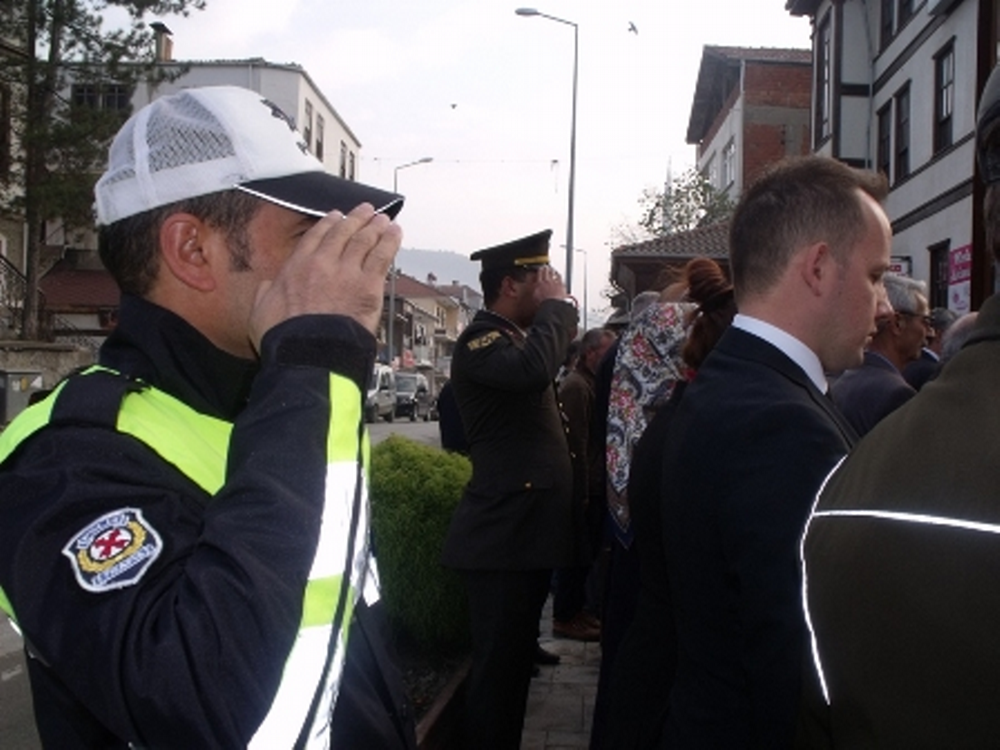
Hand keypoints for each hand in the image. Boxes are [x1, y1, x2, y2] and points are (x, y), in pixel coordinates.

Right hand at [249, 203, 400, 349]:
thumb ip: (265, 292)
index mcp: (296, 266)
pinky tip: (395, 234)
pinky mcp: (368, 286)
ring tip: (383, 219)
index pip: (316, 235)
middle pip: (343, 232)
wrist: (309, 354)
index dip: (329, 223)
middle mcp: (323, 263)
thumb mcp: (260, 311)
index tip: (336, 217)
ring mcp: (347, 272)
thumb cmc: (286, 338)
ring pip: (364, 240)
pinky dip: (390, 242)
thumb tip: (268, 286)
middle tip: (365, 211)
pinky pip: (382, 256)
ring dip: (375, 227)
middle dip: (356, 219)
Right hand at [532, 265, 567, 303]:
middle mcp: (546, 282)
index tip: (540, 268)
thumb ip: (534, 291)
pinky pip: (559, 277)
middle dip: (545, 269)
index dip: (539, 270)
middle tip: (545, 267)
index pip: (539, 274)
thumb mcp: (535, 297)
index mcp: (538, 284)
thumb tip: (533, 289)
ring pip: (552, 273)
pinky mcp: (560, 285)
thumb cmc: (544, 304)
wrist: (552, 306)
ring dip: (551, 270)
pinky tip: (558, 273)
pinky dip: (558, 274)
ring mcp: (553, 282)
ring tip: (551, 268)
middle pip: (545, 272)